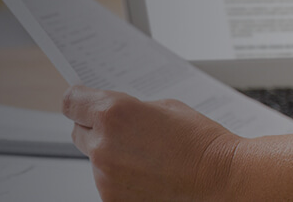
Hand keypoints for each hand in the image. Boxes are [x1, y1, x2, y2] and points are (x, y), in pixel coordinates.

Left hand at [62, 86, 241, 200]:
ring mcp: (105, 177)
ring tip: (146, 157)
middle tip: (124, 132)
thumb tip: (114, 116)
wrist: (221, 178)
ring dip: (111, 155)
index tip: (82, 102)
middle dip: (96, 128)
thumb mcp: (164, 107)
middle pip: (78, 131)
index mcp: (113, 114)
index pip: (71, 102)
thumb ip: (130, 109)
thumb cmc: (200, 141)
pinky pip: (107, 182)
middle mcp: (103, 145)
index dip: (79, 100)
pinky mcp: (112, 200)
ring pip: (95, 159)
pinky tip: (148, 174)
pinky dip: (121, 178)